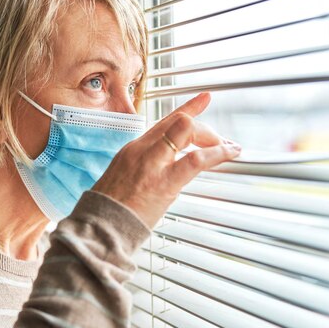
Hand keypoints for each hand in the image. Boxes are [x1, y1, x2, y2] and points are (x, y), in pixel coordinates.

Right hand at [92, 92, 240, 228]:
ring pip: (187, 131)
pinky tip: (229, 154)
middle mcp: (142, 150)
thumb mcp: (123, 177)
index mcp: (133, 149)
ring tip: (229, 147)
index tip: (204, 99)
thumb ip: (145, 166)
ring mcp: (152, 164)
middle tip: (219, 142)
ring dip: (213, 138)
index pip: (164, 121)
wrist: (99, 227)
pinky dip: (217, 154)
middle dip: (204, 128)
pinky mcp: (163, 182)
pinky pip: (196, 160)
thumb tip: (168, 166)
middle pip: (179, 121)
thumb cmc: (111, 210)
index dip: (188, 108)